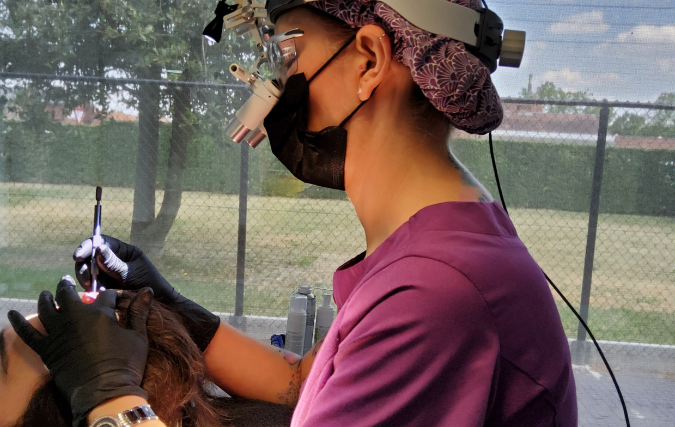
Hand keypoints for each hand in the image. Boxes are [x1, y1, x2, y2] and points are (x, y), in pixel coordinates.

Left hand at [8, 277, 152, 426]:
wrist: (104, 392)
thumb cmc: (125, 364)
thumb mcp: (138, 336)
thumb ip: (140, 312)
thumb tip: (147, 289)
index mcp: (100, 312)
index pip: (105, 295)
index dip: (110, 295)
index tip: (112, 297)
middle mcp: (76, 317)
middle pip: (68, 295)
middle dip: (68, 287)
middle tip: (67, 283)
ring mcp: (58, 332)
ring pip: (46, 308)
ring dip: (46, 298)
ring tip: (46, 294)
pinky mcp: (46, 348)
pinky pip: (28, 333)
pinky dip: (18, 323)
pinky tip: (12, 314)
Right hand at [74, 235, 175, 301]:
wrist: (160, 307)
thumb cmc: (150, 285)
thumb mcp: (131, 273)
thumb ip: (114, 263)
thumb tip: (98, 248)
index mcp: (124, 251)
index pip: (102, 242)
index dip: (87, 247)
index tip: (78, 256)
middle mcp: (114, 261)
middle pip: (91, 258)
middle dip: (85, 267)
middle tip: (87, 280)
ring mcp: (109, 275)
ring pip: (89, 273)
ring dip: (87, 280)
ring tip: (92, 289)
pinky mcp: (105, 289)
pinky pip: (92, 286)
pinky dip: (91, 290)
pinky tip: (96, 296)